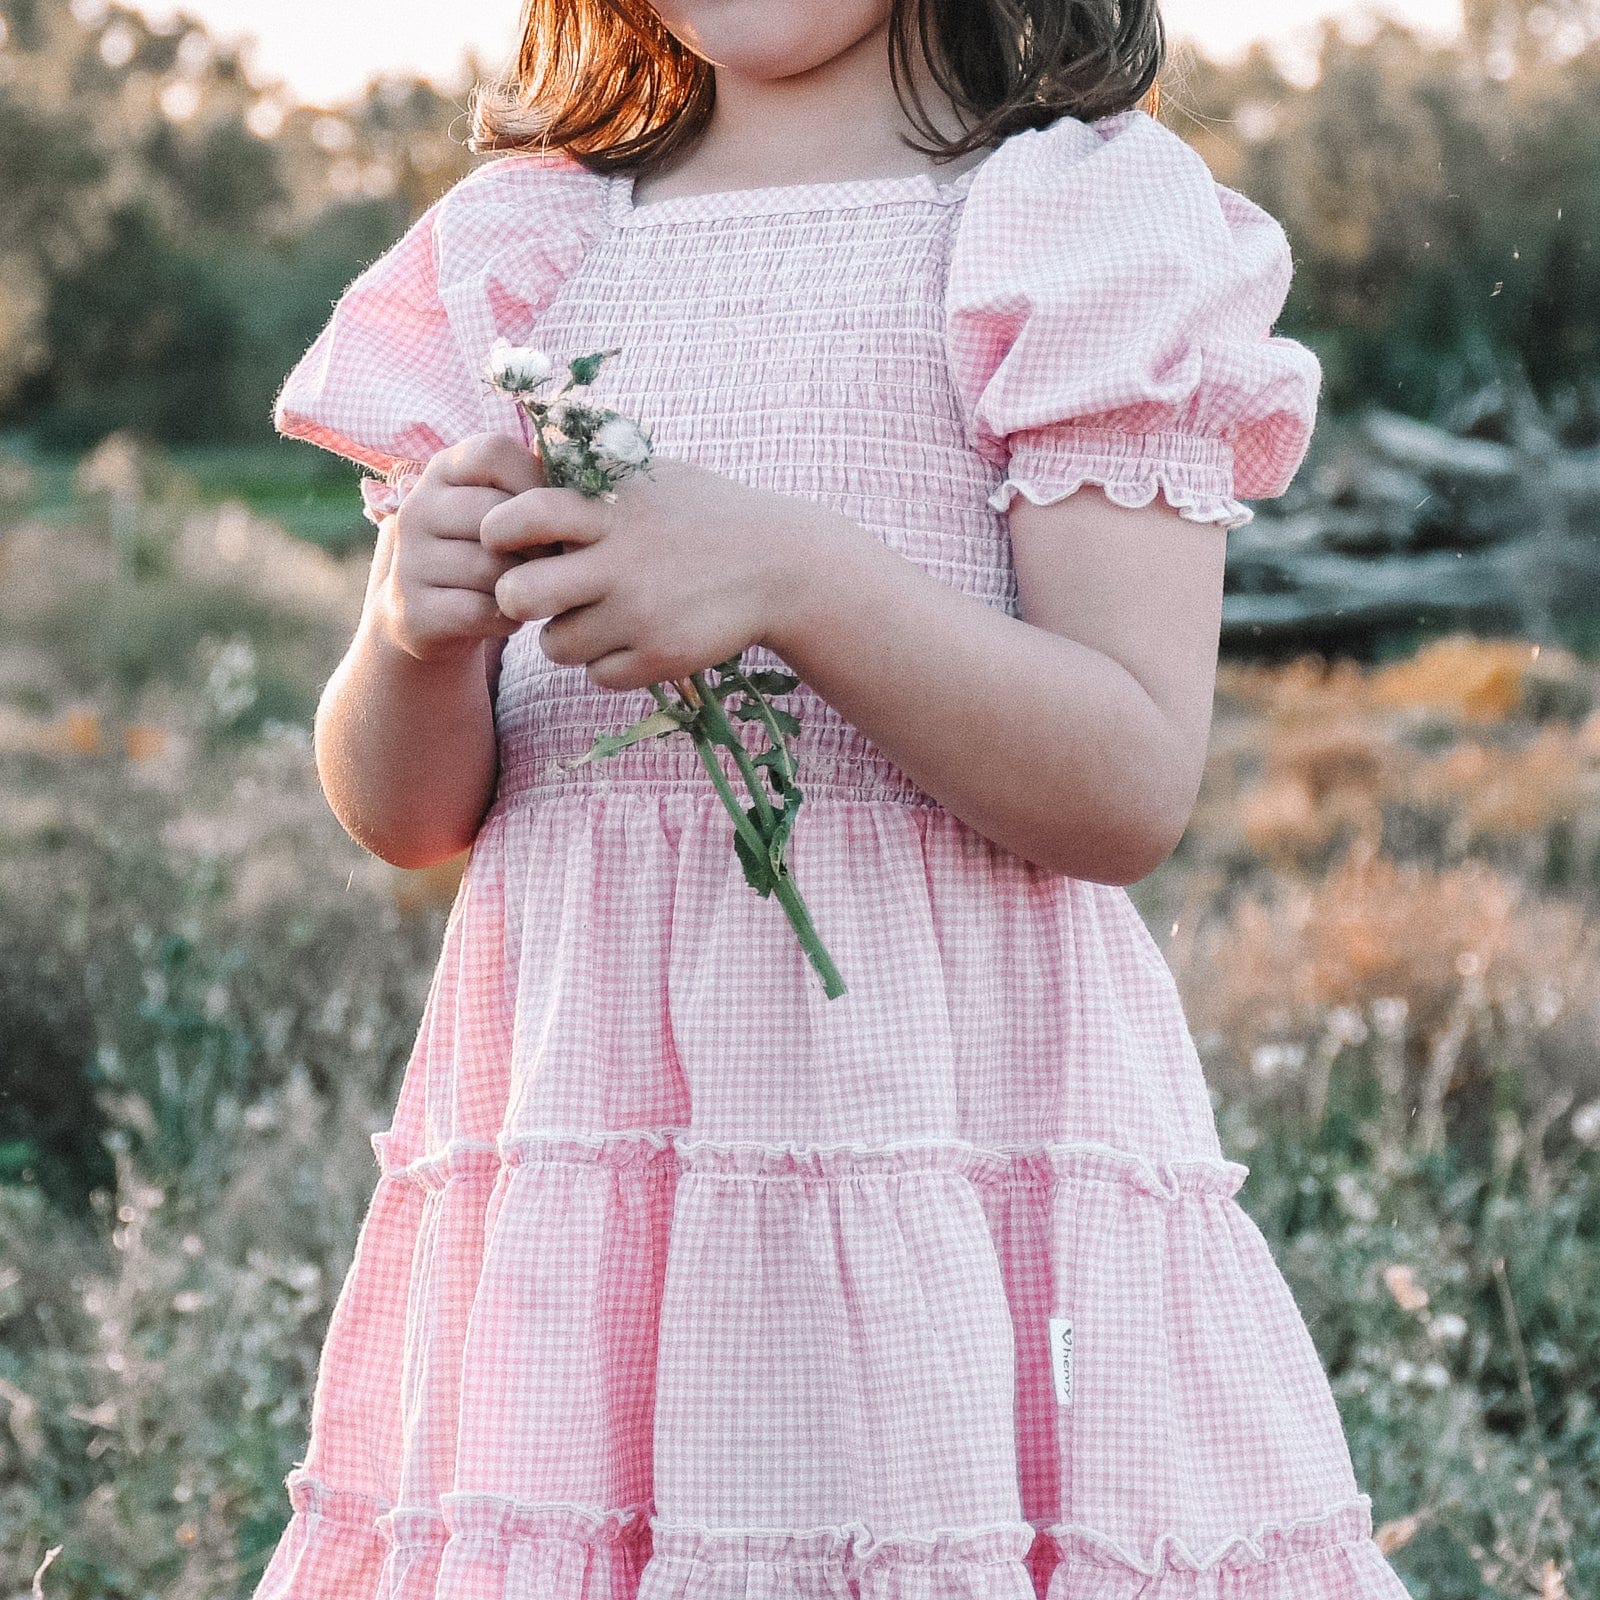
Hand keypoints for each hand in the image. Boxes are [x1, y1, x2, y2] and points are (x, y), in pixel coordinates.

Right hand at [373, 433, 546, 663]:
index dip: (534, 483)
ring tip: (525, 589)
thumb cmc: (487, 553)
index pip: (493, 453)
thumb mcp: (503, 510)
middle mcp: (416, 509)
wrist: (429, 617)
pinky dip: (506, 618)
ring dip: (523, 585)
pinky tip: (508, 615)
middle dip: (538, 547)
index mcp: (441, 471)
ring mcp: (408, 561)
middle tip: (548, 565)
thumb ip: (532, 486)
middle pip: (498, 517)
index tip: (548, 516)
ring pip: (492, 569)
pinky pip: (481, 611)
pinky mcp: (412, 611)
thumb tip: (570, 470)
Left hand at [481, 454, 807, 691]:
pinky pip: (598, 675)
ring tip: (594, 615)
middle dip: (515, 596)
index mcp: (613, 510)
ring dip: (565, 634)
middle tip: (534, 592)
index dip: (499, 530)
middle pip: (519, 594)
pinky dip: (608, 662)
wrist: (781, 565)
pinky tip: (633, 637)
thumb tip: (525, 462)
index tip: (510, 538)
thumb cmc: (705, 514)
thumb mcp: (651, 477)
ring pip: (555, 645)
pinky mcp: (662, 657)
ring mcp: (642, 615)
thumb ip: (590, 478)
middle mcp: (622, 563)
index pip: (522, 516)